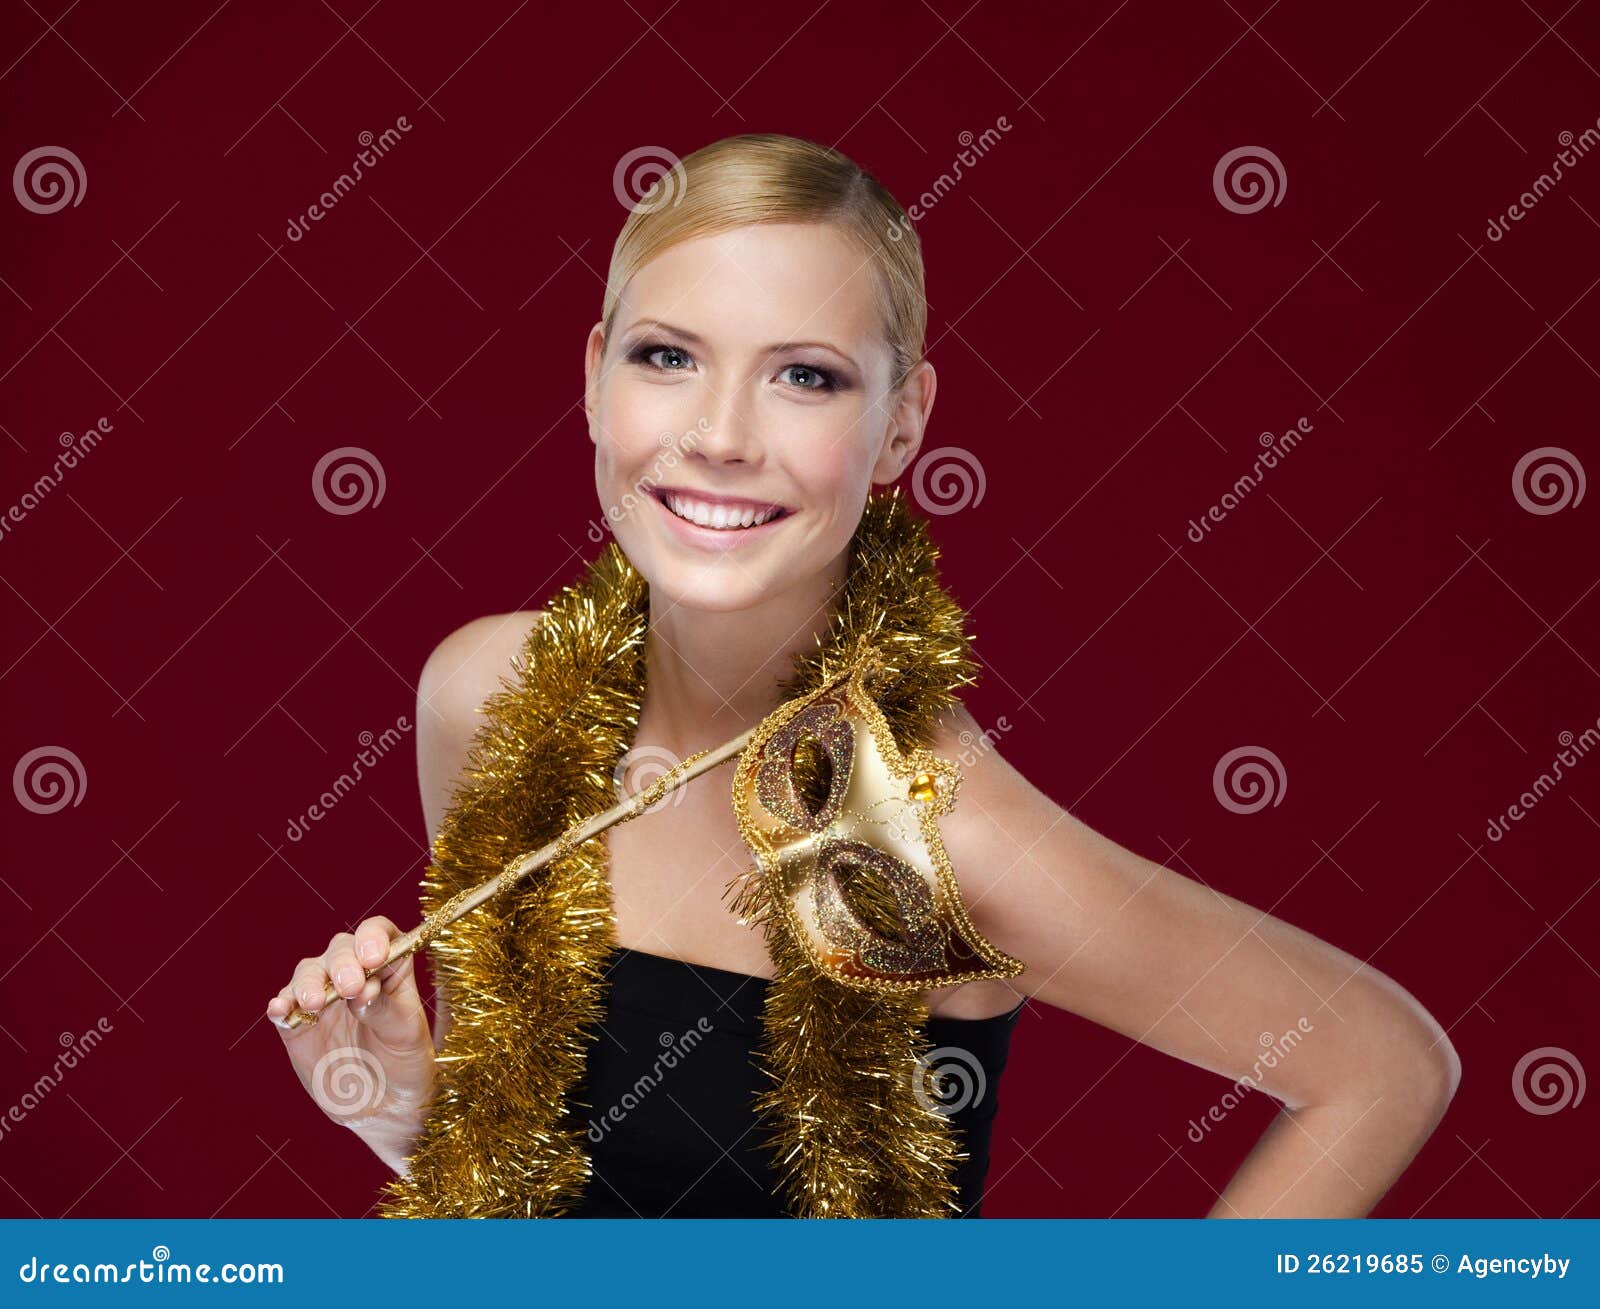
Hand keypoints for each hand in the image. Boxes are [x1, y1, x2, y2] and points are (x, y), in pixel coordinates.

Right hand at [265, 915, 436, 1150]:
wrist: (382, 1107)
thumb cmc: (404, 1062)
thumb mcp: (406, 1036)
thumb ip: (385, 1009)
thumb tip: (361, 989)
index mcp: (389, 968)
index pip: (379, 933)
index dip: (373, 937)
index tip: (373, 957)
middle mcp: (353, 974)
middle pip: (341, 949)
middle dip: (342, 964)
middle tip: (349, 987)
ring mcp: (323, 997)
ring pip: (308, 972)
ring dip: (309, 982)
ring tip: (316, 1003)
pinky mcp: (297, 1024)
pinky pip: (283, 1007)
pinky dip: (280, 1005)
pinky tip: (281, 1011)